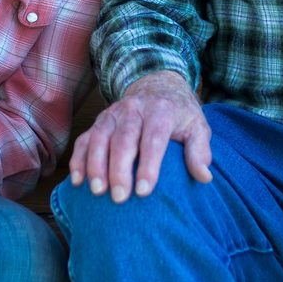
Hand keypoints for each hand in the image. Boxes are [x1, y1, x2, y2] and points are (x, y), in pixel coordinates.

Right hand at [69, 70, 211, 202]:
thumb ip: (200, 151)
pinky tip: (78, 181)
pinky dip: (79, 159)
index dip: (148, 165)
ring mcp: (113, 114)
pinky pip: (84, 139)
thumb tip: (204, 177)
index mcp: (161, 110)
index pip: (154, 139)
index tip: (145, 191)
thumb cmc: (179, 113)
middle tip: (120, 198)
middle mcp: (134, 109)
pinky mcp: (99, 121)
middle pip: (123, 139)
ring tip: (97, 191)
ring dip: (96, 165)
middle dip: (119, 169)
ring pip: (100, 138)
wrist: (157, 84)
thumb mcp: (197, 126)